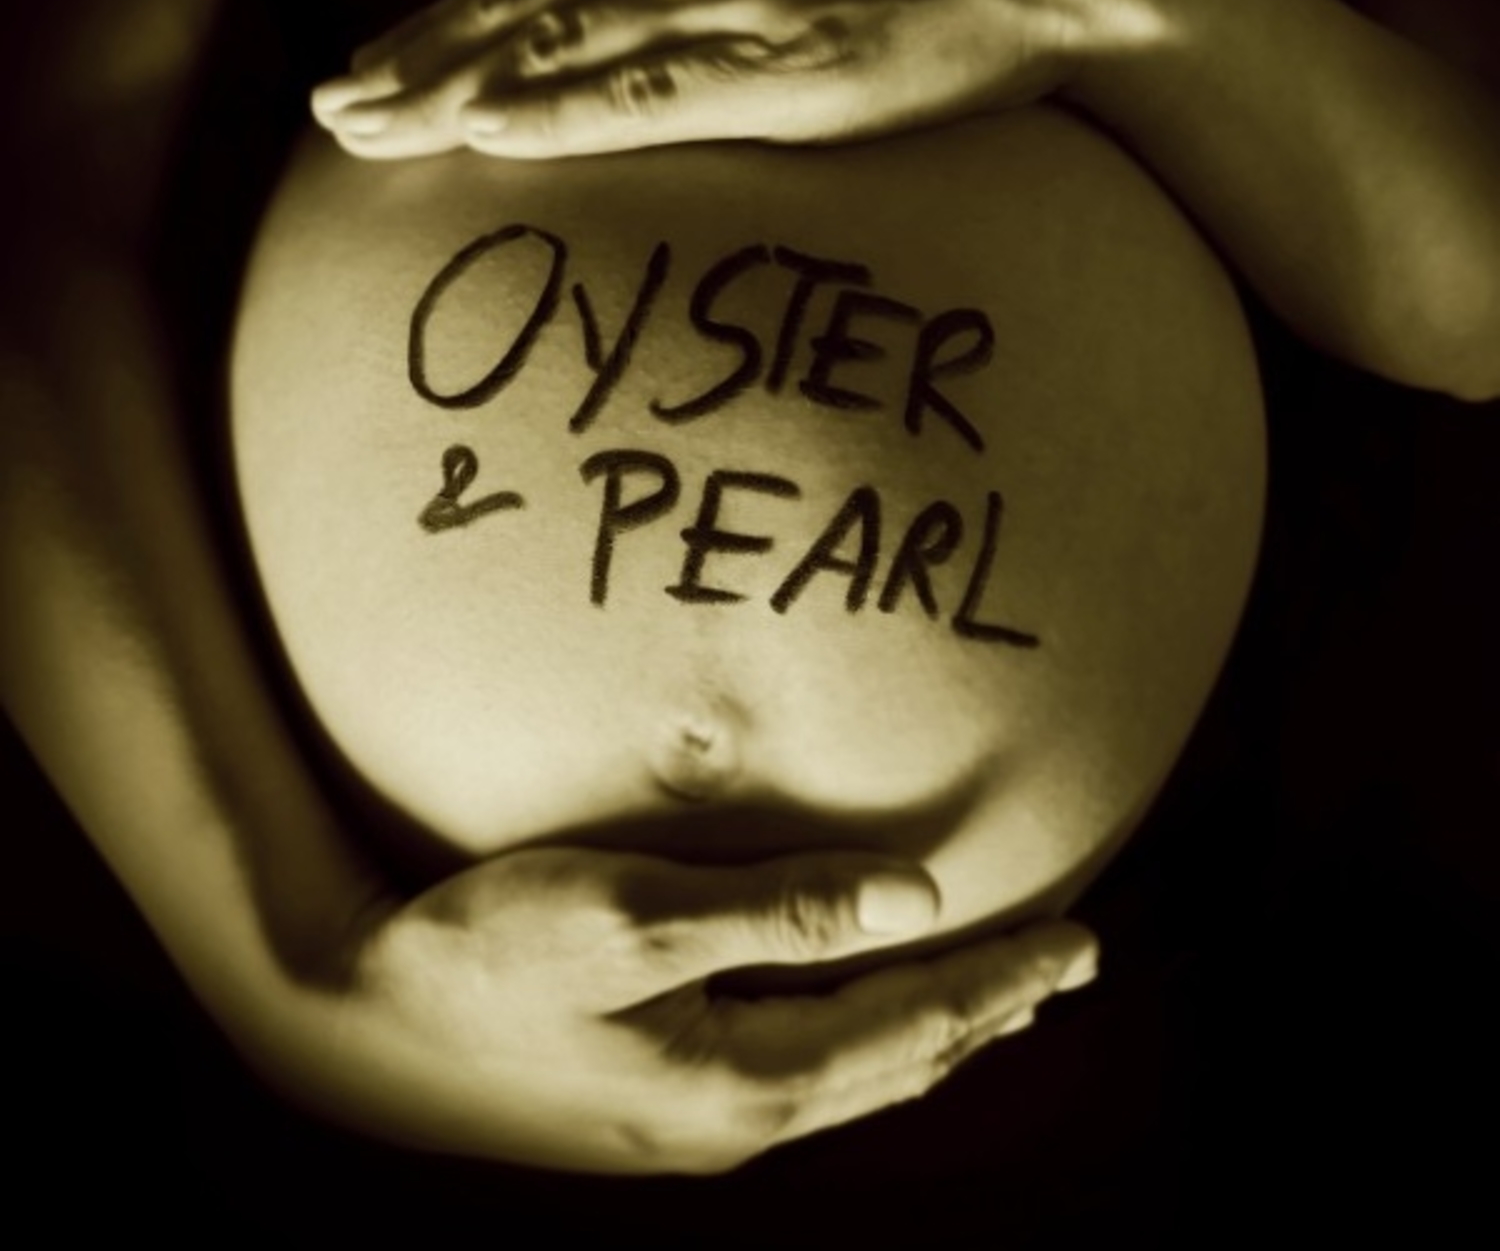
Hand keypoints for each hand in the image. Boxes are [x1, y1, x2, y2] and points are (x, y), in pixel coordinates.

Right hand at [280, 845, 1096, 1174]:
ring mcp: (689, 1129)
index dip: (1002, 980)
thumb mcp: (627, 915)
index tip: (1082, 939)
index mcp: (739, 1081)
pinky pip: (801, 1079)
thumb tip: (919, 896)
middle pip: (898, 1066)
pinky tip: (860, 1020)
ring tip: (992, 997)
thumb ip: (780, 908)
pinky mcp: (652, 1109)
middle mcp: (730, 1124)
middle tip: (1065, 964)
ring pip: (853, 1081)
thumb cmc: (481, 953)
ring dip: (932, 1033)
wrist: (351, 1023)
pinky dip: (864, 1043)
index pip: (914, 1028)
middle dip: (989, 1011)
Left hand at [310, 0, 1166, 158]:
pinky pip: (642, 91)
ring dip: (454, 86)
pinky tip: (486, 136)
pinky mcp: (774, 59)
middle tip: (341, 110)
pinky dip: (555, 110)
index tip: (393, 61)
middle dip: (420, 53)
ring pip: (558, 42)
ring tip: (375, 131)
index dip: (457, 15)